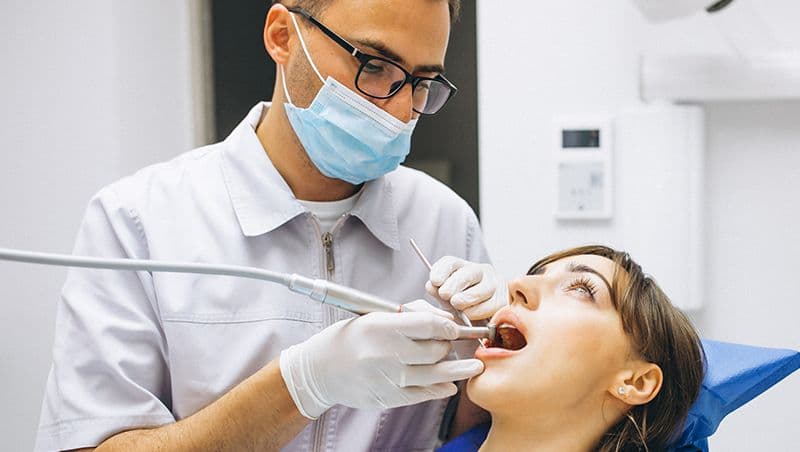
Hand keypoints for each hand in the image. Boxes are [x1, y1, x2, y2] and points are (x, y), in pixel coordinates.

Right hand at [279, 300, 484, 418]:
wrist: (319, 370)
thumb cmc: (350, 338)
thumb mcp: (374, 317)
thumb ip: (409, 317)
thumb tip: (445, 321)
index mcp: (382, 327)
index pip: (429, 325)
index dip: (449, 326)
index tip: (456, 328)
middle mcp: (386, 353)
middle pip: (436, 350)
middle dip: (448, 346)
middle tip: (450, 345)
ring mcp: (388, 378)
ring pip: (436, 374)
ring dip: (458, 370)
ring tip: (474, 366)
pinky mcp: (388, 397)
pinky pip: (424, 394)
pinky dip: (440, 389)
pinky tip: (450, 385)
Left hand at [426, 257, 508, 319]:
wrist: (489, 321)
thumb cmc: (466, 309)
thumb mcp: (449, 301)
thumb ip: (439, 293)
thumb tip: (430, 286)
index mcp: (463, 269)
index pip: (451, 262)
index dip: (442, 270)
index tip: (435, 281)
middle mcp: (481, 272)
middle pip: (468, 273)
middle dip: (454, 284)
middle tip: (445, 295)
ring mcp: (496, 284)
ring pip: (483, 288)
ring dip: (467, 297)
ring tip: (457, 305)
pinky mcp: (505, 299)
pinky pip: (492, 304)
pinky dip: (479, 311)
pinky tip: (471, 315)